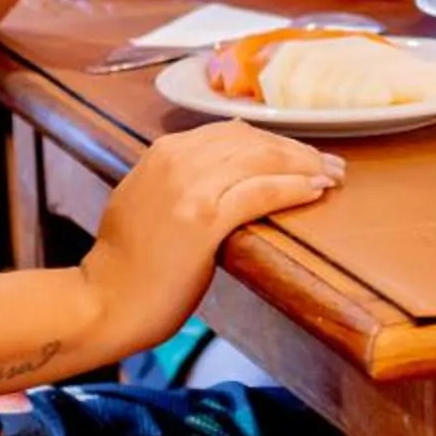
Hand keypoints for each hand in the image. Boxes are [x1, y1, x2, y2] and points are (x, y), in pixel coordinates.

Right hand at [87, 122, 340, 346]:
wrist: (102, 301)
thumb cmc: (128, 264)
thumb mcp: (147, 200)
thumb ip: (180, 178)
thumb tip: (224, 167)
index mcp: (163, 151)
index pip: (234, 134)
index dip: (275, 142)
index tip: (303, 155)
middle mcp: (176, 159)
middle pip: (254, 141)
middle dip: (298, 151)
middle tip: (331, 164)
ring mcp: (188, 186)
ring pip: (262, 160)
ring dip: (305, 166)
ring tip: (333, 176)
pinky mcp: (202, 218)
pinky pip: (259, 192)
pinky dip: (292, 188)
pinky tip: (315, 191)